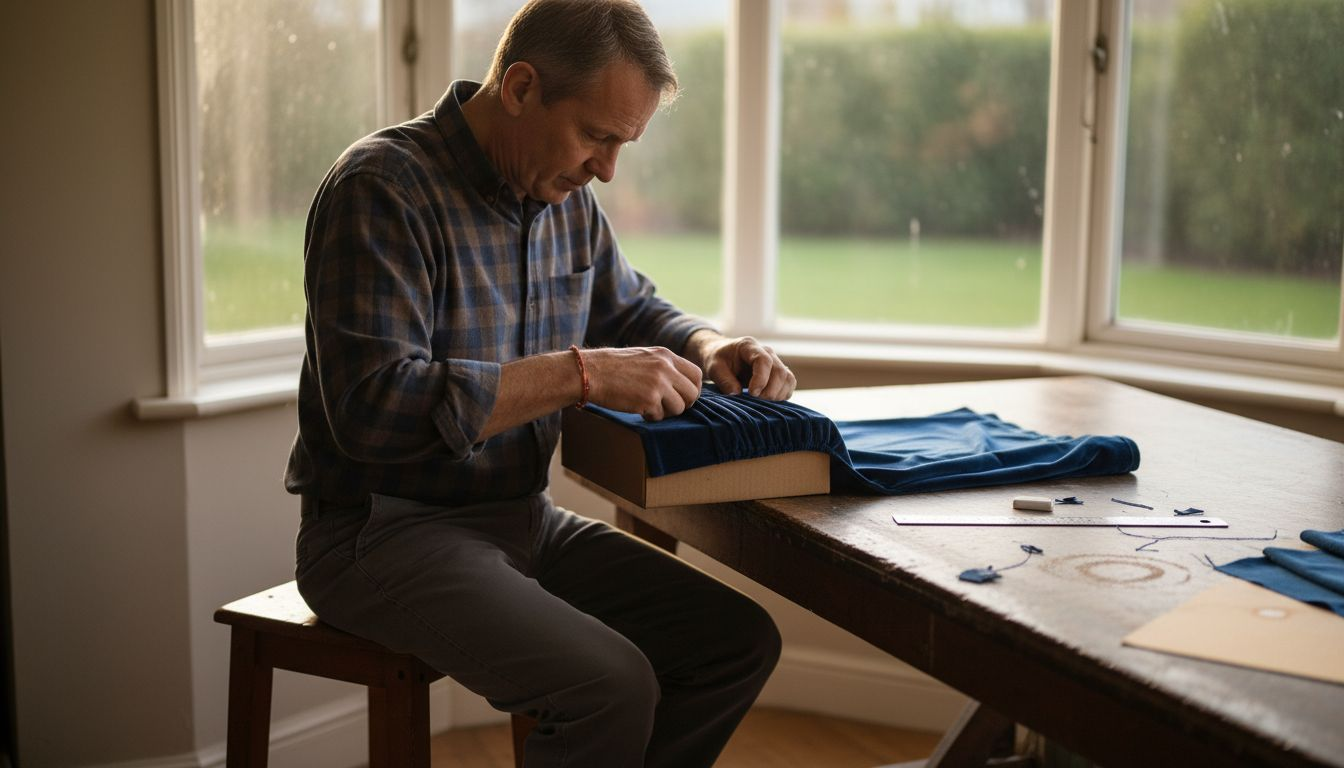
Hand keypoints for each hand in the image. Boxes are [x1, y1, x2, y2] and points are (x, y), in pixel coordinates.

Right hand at [582, 346, 702, 420]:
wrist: (590, 372)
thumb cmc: (613, 367)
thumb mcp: (644, 357)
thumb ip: (664, 366)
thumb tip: (682, 384)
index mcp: (665, 356)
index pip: (696, 374)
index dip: (693, 389)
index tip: (683, 396)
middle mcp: (665, 368)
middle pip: (692, 393)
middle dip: (683, 404)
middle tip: (668, 407)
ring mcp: (658, 384)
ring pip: (679, 408)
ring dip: (666, 412)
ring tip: (649, 407)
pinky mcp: (648, 400)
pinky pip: (660, 416)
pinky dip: (650, 416)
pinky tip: (637, 408)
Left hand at [690, 333, 795, 399]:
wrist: (723, 356)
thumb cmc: (718, 360)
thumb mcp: (714, 368)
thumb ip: (723, 380)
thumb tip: (737, 393)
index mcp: (749, 346)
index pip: (764, 360)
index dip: (761, 378)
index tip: (752, 393)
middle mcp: (766, 351)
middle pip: (780, 370)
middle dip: (770, 390)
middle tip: (756, 399)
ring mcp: (775, 361)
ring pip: (788, 378)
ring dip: (778, 393)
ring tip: (762, 401)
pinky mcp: (778, 372)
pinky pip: (789, 383)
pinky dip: (783, 394)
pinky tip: (770, 400)